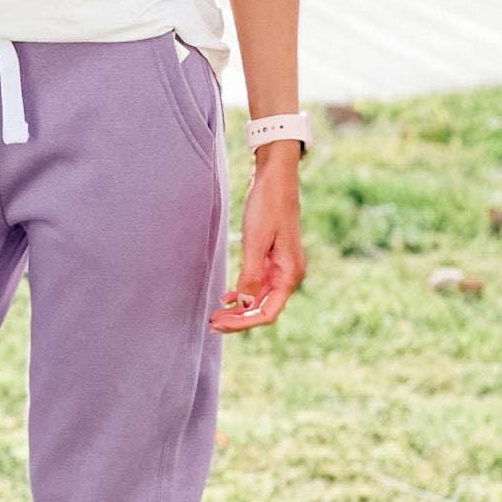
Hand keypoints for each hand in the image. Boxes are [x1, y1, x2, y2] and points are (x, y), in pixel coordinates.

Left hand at [210, 142, 306, 332]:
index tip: (219, 324)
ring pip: (259, 298)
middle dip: (238, 319)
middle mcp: (289, 274)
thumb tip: (244, 304)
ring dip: (239, 308)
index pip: (267, 313)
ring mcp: (282, 266)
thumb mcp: (255, 241)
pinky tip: (228, 296)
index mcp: (290, 274)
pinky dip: (243, 292)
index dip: (243, 323)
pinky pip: (258, 283)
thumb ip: (251, 275)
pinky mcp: (273, 257)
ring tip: (216, 313)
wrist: (275, 178)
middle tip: (211, 324)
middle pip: (263, 308)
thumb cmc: (268, 206)